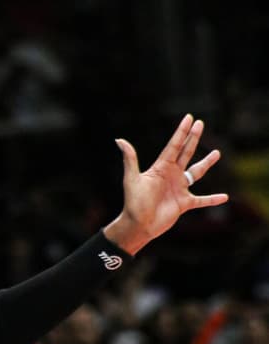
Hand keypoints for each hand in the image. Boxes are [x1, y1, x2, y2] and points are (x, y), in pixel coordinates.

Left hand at [104, 114, 227, 255]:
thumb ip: (130, 159)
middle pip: (186, 153)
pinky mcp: (184, 203)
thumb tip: (119, 139)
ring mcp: (179, 188)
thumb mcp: (132, 179)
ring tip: (217, 152)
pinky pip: (202, 200)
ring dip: (206, 163)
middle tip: (201, 123)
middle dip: (193, 138)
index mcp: (161, 167)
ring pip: (197, 172)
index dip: (182, 132)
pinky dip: (213, 199)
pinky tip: (225, 197)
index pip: (174, 146)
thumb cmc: (133, 202)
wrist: (139, 224)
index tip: (189, 118)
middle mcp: (171, 175)